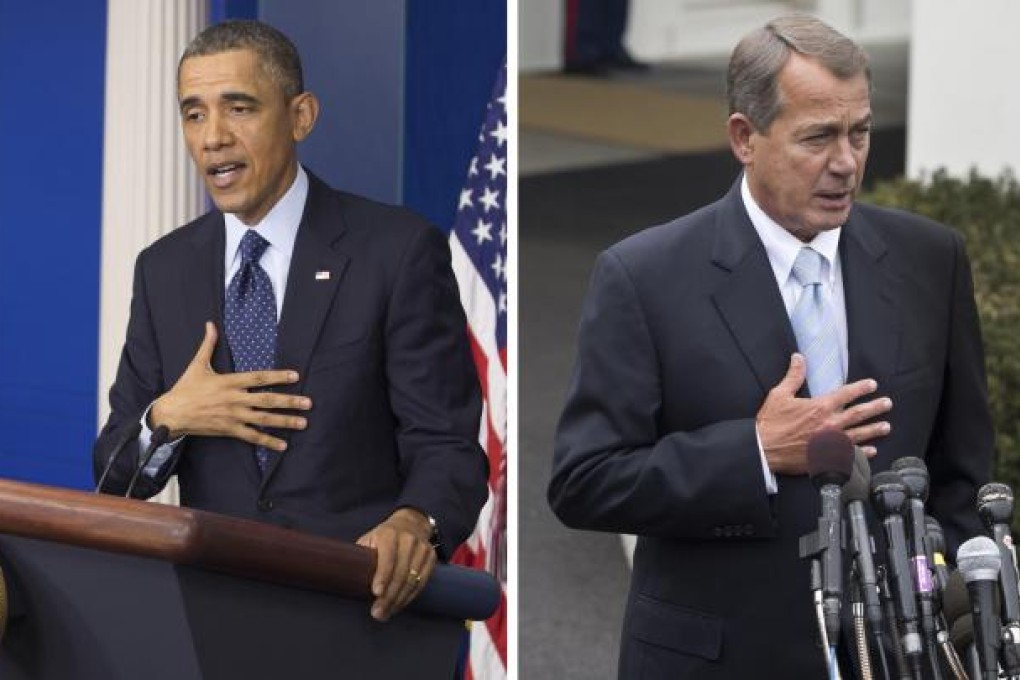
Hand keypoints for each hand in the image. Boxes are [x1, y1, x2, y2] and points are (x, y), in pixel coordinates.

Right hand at [150, 321, 311, 448]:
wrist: (171, 413)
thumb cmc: (186, 388)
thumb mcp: (197, 365)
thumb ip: (208, 344)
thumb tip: (210, 324)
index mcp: (229, 382)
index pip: (258, 378)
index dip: (277, 377)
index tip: (295, 376)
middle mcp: (234, 399)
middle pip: (266, 400)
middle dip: (289, 402)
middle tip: (308, 403)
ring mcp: (233, 416)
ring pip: (263, 419)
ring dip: (284, 422)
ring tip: (303, 423)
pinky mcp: (229, 430)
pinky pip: (252, 437)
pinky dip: (267, 441)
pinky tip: (283, 445)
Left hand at [357, 508, 436, 621]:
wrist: (409, 523)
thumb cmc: (381, 538)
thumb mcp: (369, 540)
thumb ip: (361, 557)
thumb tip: (344, 579)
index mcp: (388, 534)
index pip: (387, 556)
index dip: (382, 575)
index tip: (376, 593)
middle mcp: (408, 538)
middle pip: (401, 572)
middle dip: (389, 596)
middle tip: (378, 613)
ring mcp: (422, 547)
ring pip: (413, 579)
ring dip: (399, 600)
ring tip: (387, 613)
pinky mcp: (431, 556)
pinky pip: (423, 581)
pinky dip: (411, 596)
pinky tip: (400, 605)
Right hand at [756, 353, 892, 474]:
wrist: (764, 450)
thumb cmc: (771, 423)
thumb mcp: (779, 395)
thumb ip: (793, 376)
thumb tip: (799, 357)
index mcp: (820, 406)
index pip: (847, 393)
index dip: (861, 388)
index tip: (872, 385)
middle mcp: (830, 423)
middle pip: (859, 413)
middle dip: (875, 407)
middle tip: (887, 403)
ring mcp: (831, 442)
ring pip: (859, 434)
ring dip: (874, 429)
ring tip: (886, 426)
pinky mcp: (828, 456)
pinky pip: (851, 454)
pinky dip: (863, 452)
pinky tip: (872, 450)